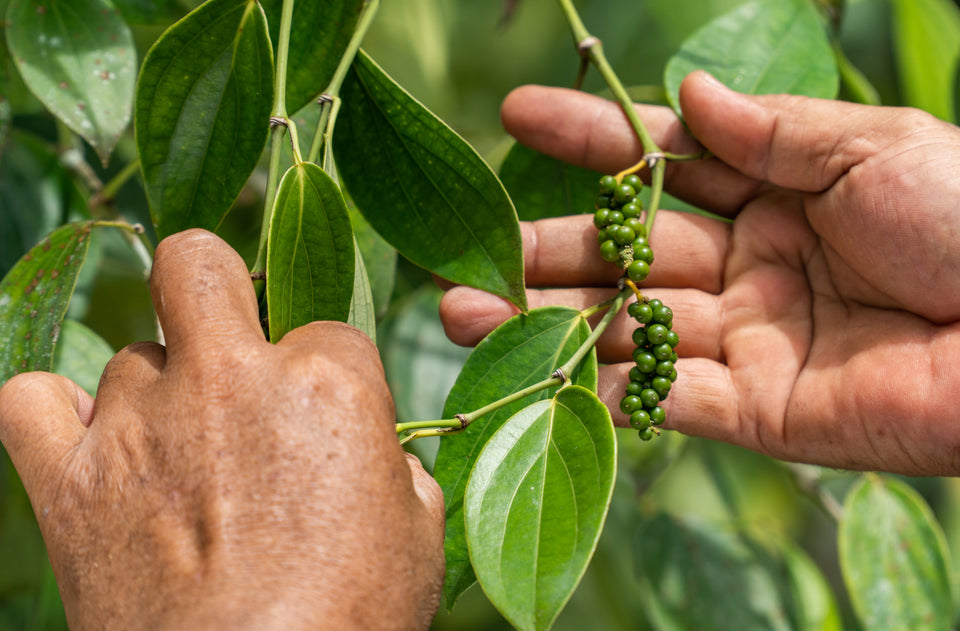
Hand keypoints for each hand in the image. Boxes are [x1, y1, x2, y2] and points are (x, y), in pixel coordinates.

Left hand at [0, 229, 444, 629]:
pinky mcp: (67, 482)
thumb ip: (396, 466)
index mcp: (328, 386)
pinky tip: (91, 443)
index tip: (328, 423)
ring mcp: (140, 424)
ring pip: (132, 353)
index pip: (331, 330)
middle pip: (199, 263)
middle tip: (232, 344)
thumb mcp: (420, 536)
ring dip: (159, 391)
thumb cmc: (353, 623)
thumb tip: (377, 455)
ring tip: (178, 453)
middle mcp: (228, 381)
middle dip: (218, 287)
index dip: (332, 376)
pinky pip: (31, 400)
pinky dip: (56, 413)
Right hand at [441, 71, 959, 475]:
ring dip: (552, 327)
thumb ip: (770, 132)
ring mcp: (748, 340)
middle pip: (628, 255)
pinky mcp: (759, 412)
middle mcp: (750, 265)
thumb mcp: (868, 147)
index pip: (662, 163)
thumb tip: (689, 93)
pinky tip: (542, 379)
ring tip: (466, 316)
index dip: (591, 140)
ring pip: (630, 330)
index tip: (518, 115)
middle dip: (550, 250)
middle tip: (473, 254)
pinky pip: (670, 399)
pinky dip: (608, 392)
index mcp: (778, 192)